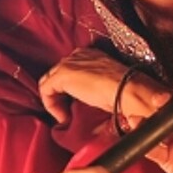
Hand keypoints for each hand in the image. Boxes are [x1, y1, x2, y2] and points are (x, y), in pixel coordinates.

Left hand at [37, 48, 164, 126]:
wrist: (126, 89)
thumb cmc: (123, 91)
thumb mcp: (107, 85)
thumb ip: (95, 86)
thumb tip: (91, 100)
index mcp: (90, 54)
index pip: (70, 69)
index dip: (69, 89)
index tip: (76, 105)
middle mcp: (77, 55)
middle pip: (56, 75)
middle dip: (59, 95)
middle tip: (68, 112)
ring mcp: (68, 63)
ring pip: (49, 82)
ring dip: (55, 102)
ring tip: (66, 117)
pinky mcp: (62, 75)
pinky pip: (46, 91)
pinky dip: (52, 106)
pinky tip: (64, 117)